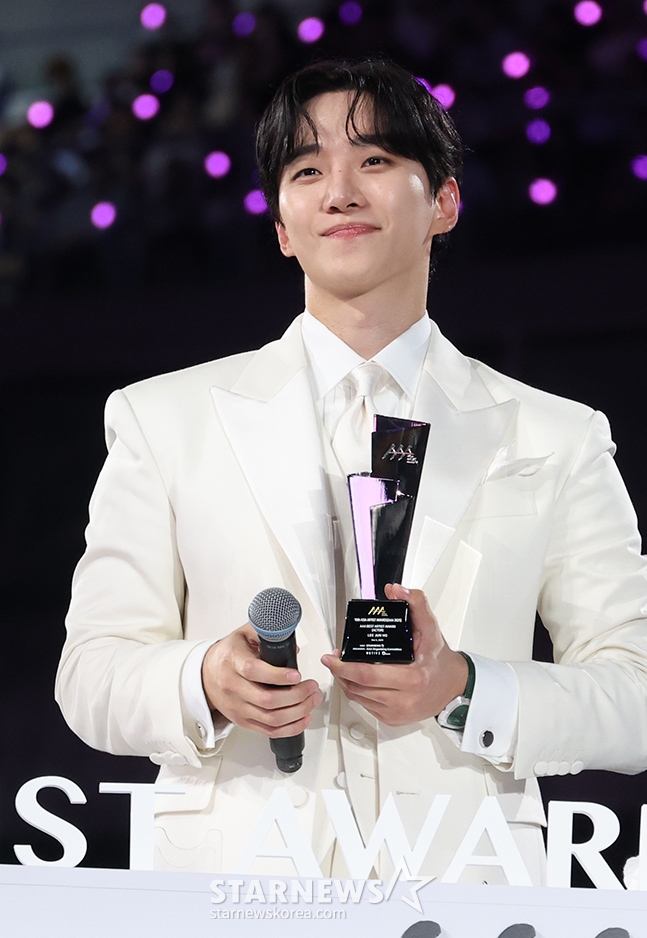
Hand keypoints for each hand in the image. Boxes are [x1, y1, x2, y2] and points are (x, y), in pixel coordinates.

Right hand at [202, 625, 321, 737]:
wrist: (206, 674)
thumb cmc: (228, 654)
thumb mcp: (244, 634)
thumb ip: (266, 633)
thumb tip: (292, 645)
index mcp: (232, 662)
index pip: (253, 672)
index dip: (277, 676)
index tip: (296, 674)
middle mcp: (233, 687)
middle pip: (267, 700)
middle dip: (296, 695)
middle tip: (311, 687)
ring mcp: (237, 707)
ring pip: (271, 718)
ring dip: (298, 712)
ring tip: (312, 700)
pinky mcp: (243, 721)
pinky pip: (269, 731)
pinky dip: (290, 728)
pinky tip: (303, 718)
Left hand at [321, 584, 467, 726]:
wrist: (453, 686)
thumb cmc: (438, 659)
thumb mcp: (430, 627)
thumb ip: (415, 603)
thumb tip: (395, 590)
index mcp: (412, 678)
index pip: (368, 675)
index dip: (345, 667)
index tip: (333, 657)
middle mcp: (404, 699)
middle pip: (359, 688)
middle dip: (340, 673)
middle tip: (333, 660)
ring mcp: (398, 712)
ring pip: (359, 699)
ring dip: (346, 683)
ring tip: (342, 668)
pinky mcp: (393, 720)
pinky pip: (366, 707)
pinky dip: (357, 693)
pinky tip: (356, 681)